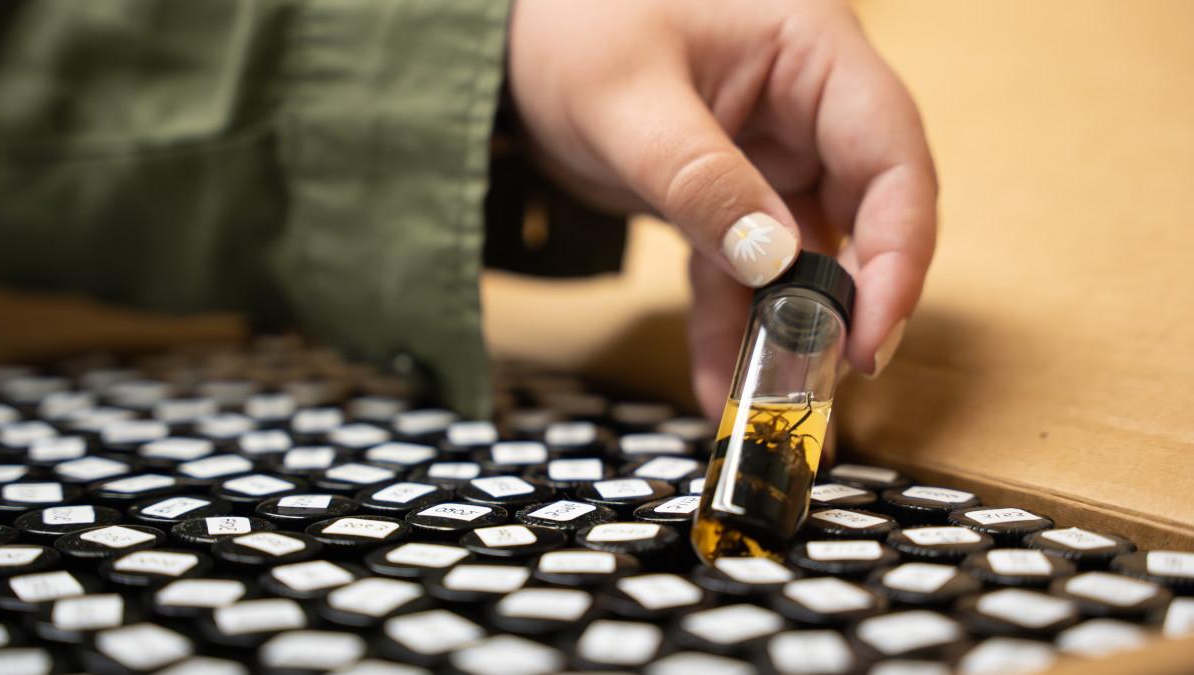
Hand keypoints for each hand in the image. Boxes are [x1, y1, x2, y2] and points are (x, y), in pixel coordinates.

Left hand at [509, 0, 937, 416]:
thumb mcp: (629, 103)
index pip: (889, 155)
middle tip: (819, 381)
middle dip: (842, 304)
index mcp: (811, 52)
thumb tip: (774, 263)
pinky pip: (739, 268)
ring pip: (800, 256)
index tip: (873, 332)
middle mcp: (806, 106)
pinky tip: (712, 378)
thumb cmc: (572, 27)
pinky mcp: (728, 196)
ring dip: (783, 329)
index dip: (897, 250)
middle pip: (862, 214)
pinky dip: (728, 321)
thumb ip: (701, 181)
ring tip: (760, 398)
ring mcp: (769, 155)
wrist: (507, 43)